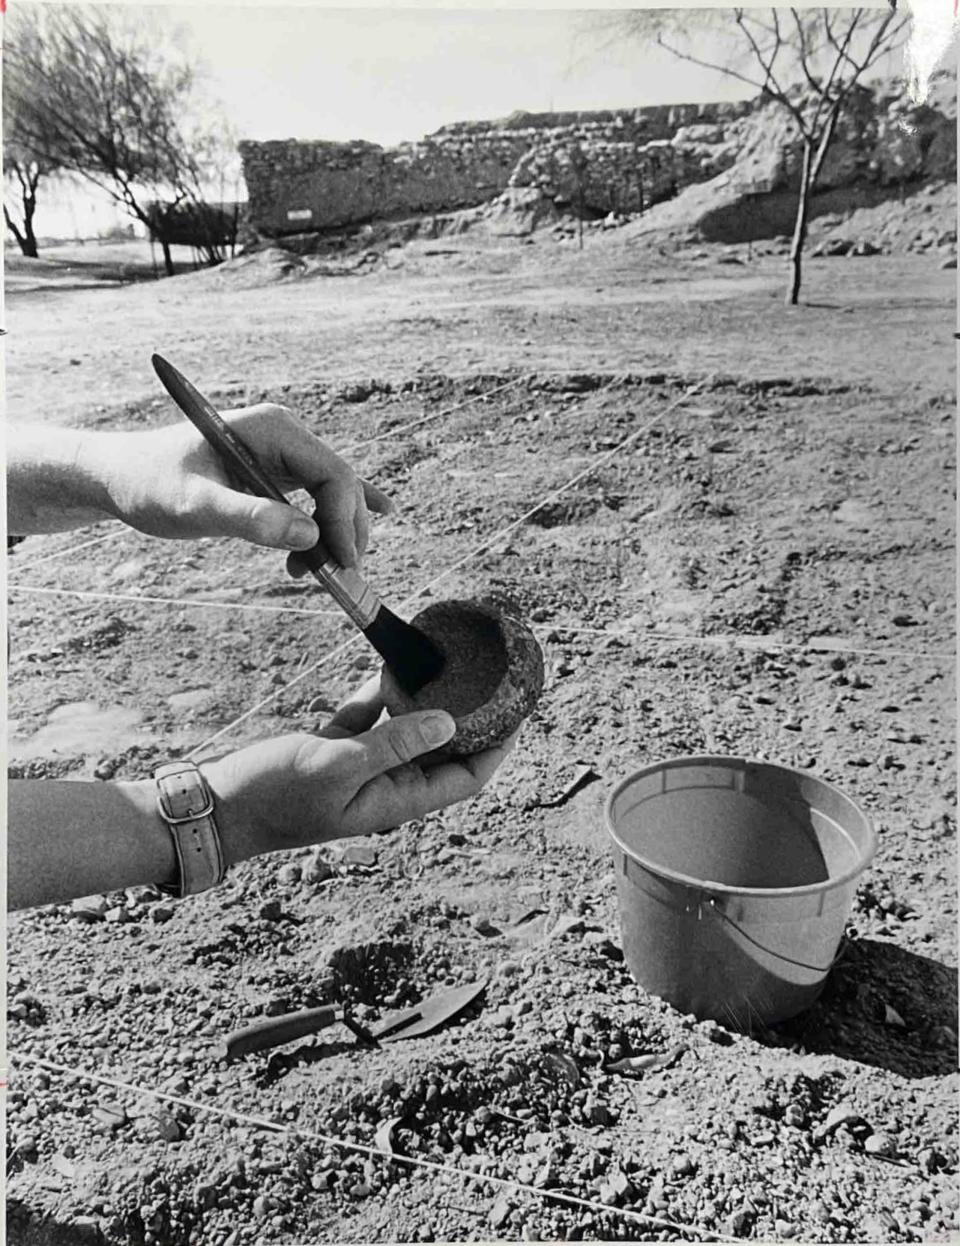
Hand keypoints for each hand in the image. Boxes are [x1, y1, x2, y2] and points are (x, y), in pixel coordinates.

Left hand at [98, 404, 390, 565]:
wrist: (122, 478)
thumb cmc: (151, 484)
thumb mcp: (195, 505)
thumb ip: (249, 518)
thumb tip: (309, 536)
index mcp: (273, 429)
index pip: (334, 474)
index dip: (345, 521)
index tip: (339, 564)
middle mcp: (285, 435)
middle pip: (341, 485)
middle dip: (343, 533)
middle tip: (333, 577)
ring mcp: (283, 452)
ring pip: (334, 495)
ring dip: (333, 536)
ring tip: (307, 571)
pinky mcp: (277, 471)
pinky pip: (321, 493)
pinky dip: (340, 516)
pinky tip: (383, 514)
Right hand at [203, 677, 516, 863]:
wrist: (216, 807)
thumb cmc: (274, 794)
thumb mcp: (338, 764)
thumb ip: (394, 743)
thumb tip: (450, 722)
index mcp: (396, 802)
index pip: (467, 777)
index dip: (497, 747)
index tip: (518, 711)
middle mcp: (387, 787)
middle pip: (444, 752)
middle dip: (471, 718)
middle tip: (493, 680)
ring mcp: (361, 768)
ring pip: (410, 731)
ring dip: (428, 702)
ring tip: (453, 666)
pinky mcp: (335, 750)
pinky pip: (372, 719)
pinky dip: (382, 695)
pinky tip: (392, 666)